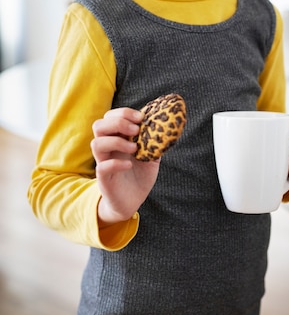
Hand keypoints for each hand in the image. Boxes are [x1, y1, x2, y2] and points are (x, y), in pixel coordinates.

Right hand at [91, 107, 160, 225]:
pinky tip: (130, 165)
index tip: (140, 117)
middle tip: (136, 130)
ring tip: (134, 149)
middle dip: (118, 123)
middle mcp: (107, 148)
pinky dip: (116, 163)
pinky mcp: (104, 179)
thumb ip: (155, 141)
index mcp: (117, 138)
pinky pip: (102, 167)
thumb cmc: (140, 175)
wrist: (133, 201)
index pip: (109, 117)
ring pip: (96, 143)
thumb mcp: (151, 155)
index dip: (123, 113)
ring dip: (116, 142)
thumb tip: (166, 126)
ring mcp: (103, 162)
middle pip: (98, 125)